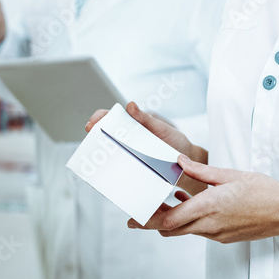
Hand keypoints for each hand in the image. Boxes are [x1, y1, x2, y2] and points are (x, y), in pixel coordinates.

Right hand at [86, 101, 208, 194]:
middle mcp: (128, 139)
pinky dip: (112, 170)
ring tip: (96, 157)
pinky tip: (108, 173)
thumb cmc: (175, 142)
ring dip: (101, 155)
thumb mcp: (161, 128)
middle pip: (106, 135)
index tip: (93, 123)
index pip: (110, 117)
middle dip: (95, 137)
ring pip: (110, 154)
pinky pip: (119, 169)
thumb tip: (130, 105)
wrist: (188, 164)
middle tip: (91, 140)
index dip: (99, 118)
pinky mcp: (133, 169)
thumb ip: (146, 118)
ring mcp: (130, 154)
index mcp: (133, 125)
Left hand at [130, 155, 278, 243]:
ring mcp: (216, 234)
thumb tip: (179, 161)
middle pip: (171, 230)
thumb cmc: (263, 191)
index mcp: (210, 206)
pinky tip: (189, 201)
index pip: (170, 220)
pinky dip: (188, 220)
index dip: (148, 221)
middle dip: (152, 222)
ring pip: (184, 230)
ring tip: (165, 200)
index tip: (133, 218)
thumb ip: (201, 171)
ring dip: (171, 219)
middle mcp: (210, 224)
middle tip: (139, 213)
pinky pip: (198, 230)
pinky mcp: (223, 236)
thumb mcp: (230, 174)